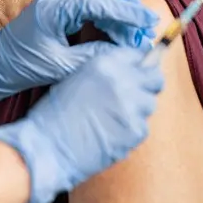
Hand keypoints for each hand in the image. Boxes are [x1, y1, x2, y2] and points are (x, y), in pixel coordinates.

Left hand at [0, 0, 157, 108]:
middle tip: (149, 27)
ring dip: (117, 14)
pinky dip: (105, 16)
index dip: (126, 12)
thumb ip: (92, 56)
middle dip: (127, 11)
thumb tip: (123, 53)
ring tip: (138, 31)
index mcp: (54, 8)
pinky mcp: (57, 9)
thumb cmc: (22, 65)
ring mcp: (56, 1)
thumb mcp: (61, 66)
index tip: (147, 22)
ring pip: (96, 0)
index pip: (98, 2)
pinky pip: (87, 6)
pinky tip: (118, 31)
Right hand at [0, 46, 163, 202]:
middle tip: (133, 95)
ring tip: (113, 118)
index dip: (137, 66)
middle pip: (154, 78)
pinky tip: (110, 133)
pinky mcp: (135, 131)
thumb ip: (103, 72)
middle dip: (147, 85)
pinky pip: (142, 127)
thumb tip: (128, 72)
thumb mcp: (74, 78)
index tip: (135, 74)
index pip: (137, 56)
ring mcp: (132, 107)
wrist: (48, 146)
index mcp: (104, 64)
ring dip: (137, 109)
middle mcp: (122, 81)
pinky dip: (130, 130)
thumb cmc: (54, 114)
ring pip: (149, 104)